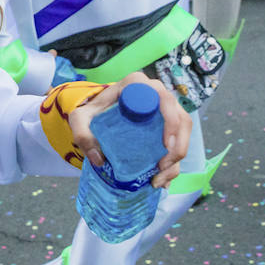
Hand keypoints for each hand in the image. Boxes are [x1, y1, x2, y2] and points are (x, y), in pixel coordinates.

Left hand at [69, 73, 189, 189]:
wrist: (97, 114)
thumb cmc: (93, 112)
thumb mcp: (80, 119)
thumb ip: (82, 134)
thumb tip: (99, 159)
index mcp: (137, 85)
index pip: (161, 97)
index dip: (170, 120)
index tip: (165, 144)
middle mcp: (156, 94)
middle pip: (180, 118)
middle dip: (178, 146)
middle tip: (162, 166)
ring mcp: (166, 110)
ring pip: (184, 131)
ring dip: (177, 157)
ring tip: (159, 178)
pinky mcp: (169, 124)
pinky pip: (180, 141)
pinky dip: (174, 162)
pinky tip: (162, 179)